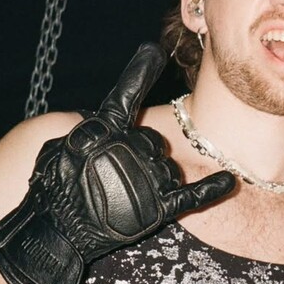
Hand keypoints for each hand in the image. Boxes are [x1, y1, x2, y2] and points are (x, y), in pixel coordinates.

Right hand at [0, 42, 235, 283]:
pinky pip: (191, 195)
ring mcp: (146, 178)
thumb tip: (107, 121)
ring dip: (155, 176)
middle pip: (154, 140)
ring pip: (167, 166)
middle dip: (143, 152)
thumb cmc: (56, 189)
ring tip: (127, 195)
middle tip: (121, 174)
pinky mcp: (158, 208)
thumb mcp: (58, 149)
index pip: (123, 96)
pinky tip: (229, 181)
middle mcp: (128, 149)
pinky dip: (212, 188)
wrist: (55, 232)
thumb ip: (88, 131)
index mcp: (101, 131)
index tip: (153, 51)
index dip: (139, 72)